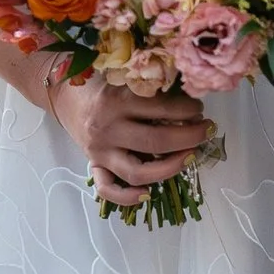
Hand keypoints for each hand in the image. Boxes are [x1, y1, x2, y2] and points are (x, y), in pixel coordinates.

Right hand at [51, 72, 214, 207]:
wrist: (67, 96)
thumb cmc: (103, 84)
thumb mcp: (126, 76)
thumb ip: (153, 87)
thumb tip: (192, 96)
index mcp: (117, 100)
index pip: (161, 108)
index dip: (188, 109)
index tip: (199, 110)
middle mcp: (108, 128)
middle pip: (156, 141)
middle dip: (190, 138)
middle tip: (206, 131)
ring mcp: (100, 151)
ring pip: (137, 171)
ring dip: (170, 168)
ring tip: (191, 156)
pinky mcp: (94, 165)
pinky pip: (108, 189)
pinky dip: (127, 197)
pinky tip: (149, 193)